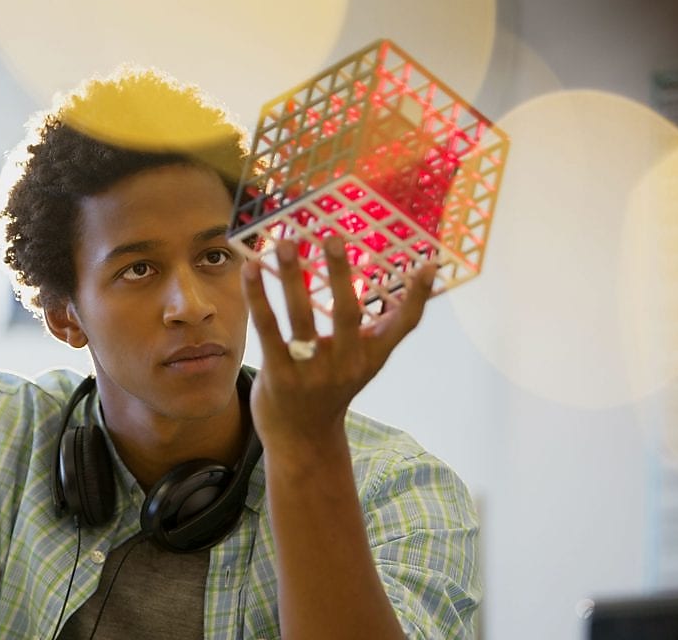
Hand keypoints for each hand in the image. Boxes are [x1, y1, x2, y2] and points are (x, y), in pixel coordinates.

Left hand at [238, 236, 435, 459]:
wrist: (302, 440)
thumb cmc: (332, 388)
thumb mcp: (361, 363)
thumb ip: (377, 331)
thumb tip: (405, 290)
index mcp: (370, 358)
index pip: (402, 326)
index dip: (417, 297)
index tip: (428, 265)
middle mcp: (345, 365)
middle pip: (347, 314)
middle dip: (341, 275)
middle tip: (334, 237)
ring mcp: (311, 372)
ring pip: (301, 318)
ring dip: (293, 278)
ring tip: (286, 243)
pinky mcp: (278, 375)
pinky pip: (268, 330)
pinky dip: (258, 297)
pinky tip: (250, 269)